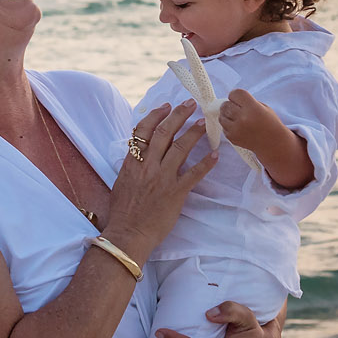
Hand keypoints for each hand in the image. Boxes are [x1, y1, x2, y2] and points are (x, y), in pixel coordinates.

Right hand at [104, 101, 212, 263]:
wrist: (128, 234)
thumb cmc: (123, 212)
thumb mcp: (122, 182)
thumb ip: (132, 166)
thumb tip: (138, 155)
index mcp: (133, 162)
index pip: (143, 131)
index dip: (156, 115)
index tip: (166, 106)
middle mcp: (148, 166)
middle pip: (164, 132)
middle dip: (178, 115)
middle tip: (190, 104)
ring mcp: (162, 178)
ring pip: (180, 148)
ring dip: (193, 133)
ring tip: (204, 122)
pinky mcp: (176, 192)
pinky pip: (194, 174)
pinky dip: (206, 163)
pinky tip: (215, 154)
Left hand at [218, 88, 285, 152]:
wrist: (273, 143)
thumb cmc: (269, 123)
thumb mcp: (263, 107)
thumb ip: (247, 102)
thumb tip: (230, 100)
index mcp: (252, 108)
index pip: (234, 94)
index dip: (235, 95)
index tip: (238, 99)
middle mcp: (243, 118)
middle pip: (225, 105)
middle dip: (230, 105)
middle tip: (237, 109)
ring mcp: (236, 129)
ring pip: (221, 116)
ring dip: (227, 115)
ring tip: (237, 117)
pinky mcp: (232, 138)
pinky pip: (223, 127)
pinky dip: (228, 125)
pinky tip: (238, 126)